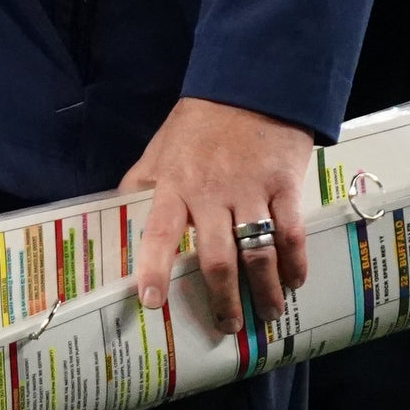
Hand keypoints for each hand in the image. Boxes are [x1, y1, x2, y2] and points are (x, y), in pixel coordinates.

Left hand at [118, 96, 312, 334]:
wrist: (251, 83)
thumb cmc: (200, 123)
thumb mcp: (160, 149)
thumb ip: (140, 183)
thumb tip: (114, 216)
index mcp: (175, 184)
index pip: (158, 232)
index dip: (153, 268)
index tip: (150, 303)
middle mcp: (212, 192)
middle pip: (217, 258)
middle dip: (222, 299)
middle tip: (227, 326)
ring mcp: (251, 189)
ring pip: (258, 253)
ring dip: (263, 291)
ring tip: (266, 314)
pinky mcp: (285, 184)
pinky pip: (291, 233)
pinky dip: (294, 262)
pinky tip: (294, 281)